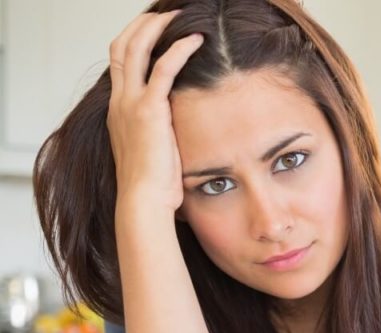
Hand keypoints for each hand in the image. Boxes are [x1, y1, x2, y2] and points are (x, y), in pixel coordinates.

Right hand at [107, 10, 202, 212]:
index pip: (119, 62)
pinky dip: (179, 49)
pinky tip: (196, 40)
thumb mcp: (152, 150)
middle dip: (142, 25)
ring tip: (179, 17)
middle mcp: (119, 101)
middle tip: (165, 14)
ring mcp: (131, 103)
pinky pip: (163, 68)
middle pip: (121, 46)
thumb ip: (158, 131)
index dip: (134, 41)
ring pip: (136, 48)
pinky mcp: (149, 109)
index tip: (153, 30)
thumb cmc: (153, 185)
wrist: (144, 200)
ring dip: (157, 27)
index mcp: (118, 109)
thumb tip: (177, 130)